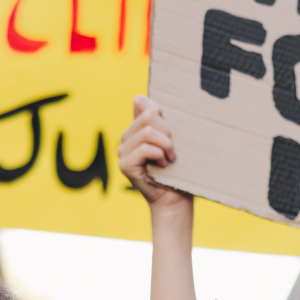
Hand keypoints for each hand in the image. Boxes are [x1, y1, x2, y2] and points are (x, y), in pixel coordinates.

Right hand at [118, 96, 191, 213]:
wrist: (175, 198)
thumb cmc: (177, 169)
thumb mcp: (173, 139)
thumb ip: (164, 121)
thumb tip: (156, 106)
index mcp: (136, 127)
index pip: (141, 102)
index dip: (158, 110)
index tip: (169, 131)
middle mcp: (126, 137)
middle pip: (148, 116)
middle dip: (167, 132)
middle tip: (173, 149)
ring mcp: (122, 151)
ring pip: (147, 132)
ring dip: (166, 145)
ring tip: (170, 158)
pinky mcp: (124, 165)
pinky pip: (145, 149)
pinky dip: (159, 155)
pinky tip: (163, 165)